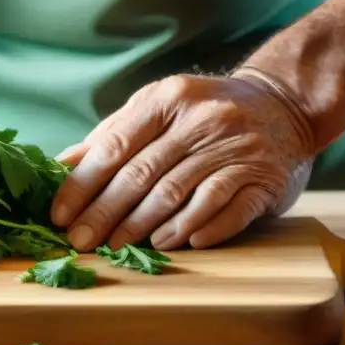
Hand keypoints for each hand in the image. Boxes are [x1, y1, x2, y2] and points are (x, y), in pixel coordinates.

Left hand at [50, 72, 315, 251]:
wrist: (284, 105)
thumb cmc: (205, 111)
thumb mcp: (159, 106)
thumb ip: (114, 133)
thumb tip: (62, 165)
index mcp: (169, 98)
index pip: (116, 145)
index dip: (84, 183)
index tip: (60, 214)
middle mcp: (202, 120)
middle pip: (143, 174)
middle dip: (105, 212)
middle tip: (81, 241)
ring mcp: (236, 149)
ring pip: (178, 193)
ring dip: (143, 225)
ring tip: (117, 246)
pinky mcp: (264, 178)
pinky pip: (224, 208)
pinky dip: (195, 227)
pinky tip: (171, 242)